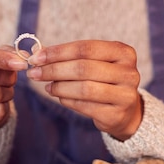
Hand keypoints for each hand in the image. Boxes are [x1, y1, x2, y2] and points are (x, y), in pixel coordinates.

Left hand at [27, 40, 142, 140]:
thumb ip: (69, 56)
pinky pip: (85, 106)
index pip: (85, 48)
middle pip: (83, 68)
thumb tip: (37, 52)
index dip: (58, 52)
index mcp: (123, 52)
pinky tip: (59, 96)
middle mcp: (129, 72)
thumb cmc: (104, 80)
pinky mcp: (117, 115)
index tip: (36, 57)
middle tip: (34, 73)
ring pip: (84, 88)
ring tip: (47, 86)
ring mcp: (125, 95)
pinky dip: (67, 100)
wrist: (125, 111)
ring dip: (59, 87)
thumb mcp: (93, 63)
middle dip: (54, 70)